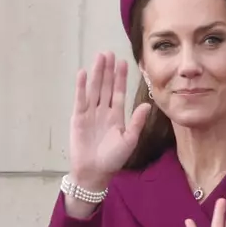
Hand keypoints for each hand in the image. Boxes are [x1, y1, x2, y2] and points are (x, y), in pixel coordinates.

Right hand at [69, 51, 149, 190]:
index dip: (120, 77)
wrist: (94, 173)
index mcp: (116, 116)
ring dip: (97, 73)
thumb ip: (137, 122)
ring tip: (99, 57)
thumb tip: (147, 105)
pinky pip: (81, 99)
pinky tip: (83, 73)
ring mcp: (90, 113)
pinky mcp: (78, 118)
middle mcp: (103, 111)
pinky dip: (81, 87)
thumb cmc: (112, 159)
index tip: (124, 62)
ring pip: (94, 89)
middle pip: (106, 86)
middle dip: (108, 70)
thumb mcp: (129, 140)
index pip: (118, 92)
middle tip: (109, 53)